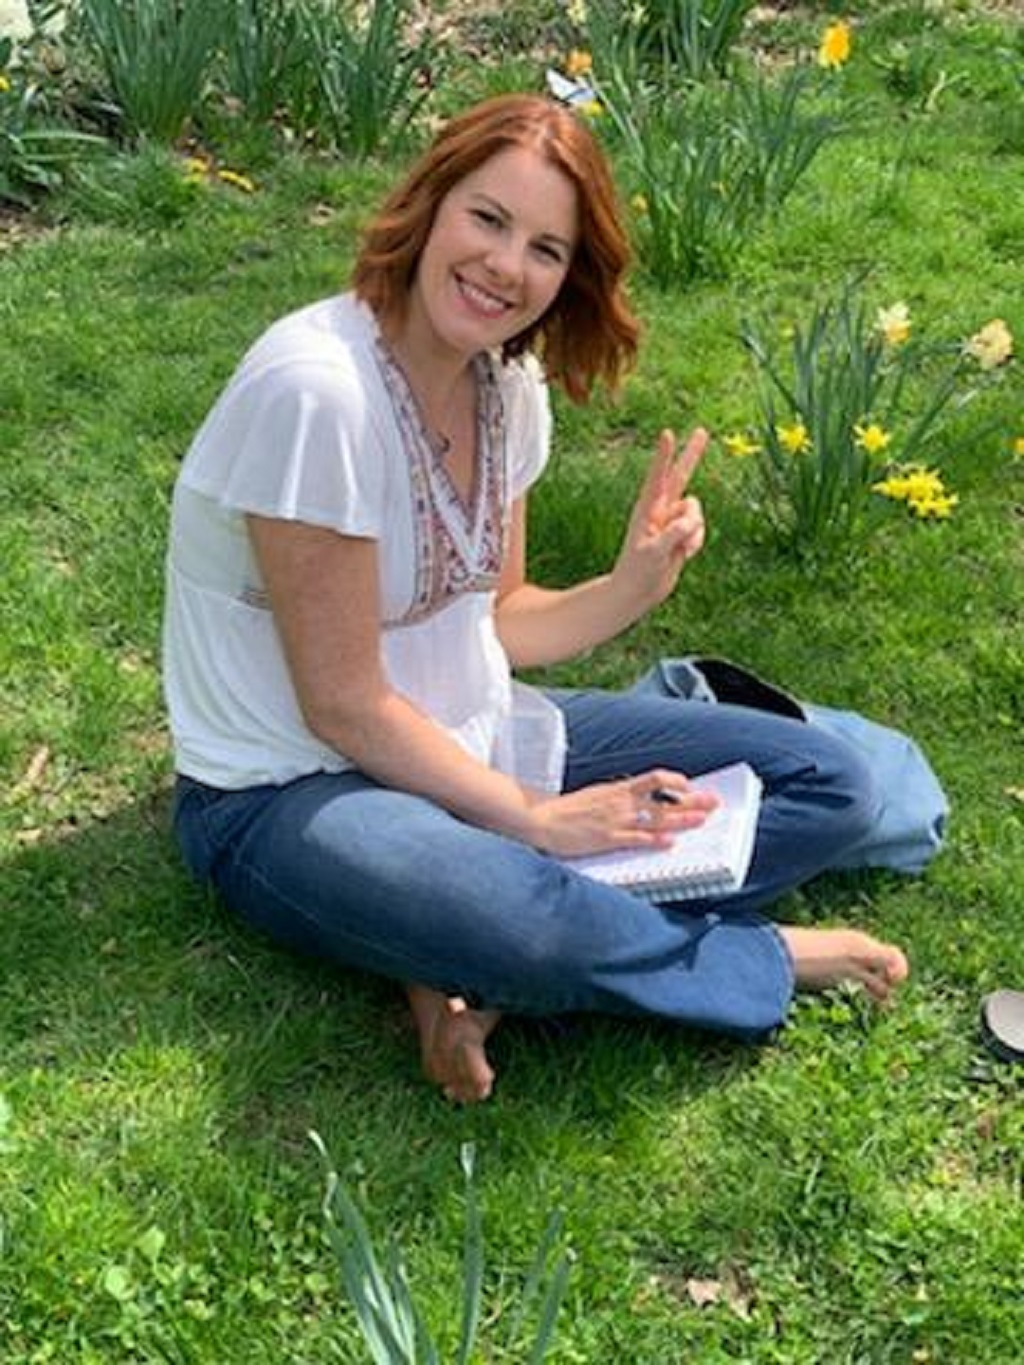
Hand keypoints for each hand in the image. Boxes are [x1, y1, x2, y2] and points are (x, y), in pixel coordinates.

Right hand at [525, 769, 718, 858]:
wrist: (541, 819)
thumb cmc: (567, 812)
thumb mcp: (596, 797)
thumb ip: (618, 798)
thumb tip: (638, 801)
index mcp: (617, 789)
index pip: (654, 778)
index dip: (675, 782)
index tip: (691, 786)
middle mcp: (620, 802)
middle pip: (663, 798)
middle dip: (690, 801)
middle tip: (712, 802)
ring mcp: (615, 820)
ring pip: (655, 817)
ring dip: (681, 819)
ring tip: (701, 819)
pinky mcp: (606, 839)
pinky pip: (635, 839)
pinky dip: (654, 840)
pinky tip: (669, 842)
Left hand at [612, 427, 707, 612]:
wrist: (639, 591)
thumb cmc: (637, 572)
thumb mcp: (654, 554)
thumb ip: (673, 535)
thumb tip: (691, 521)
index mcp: (646, 510)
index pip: (657, 477)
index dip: (664, 456)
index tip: (667, 433)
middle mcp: (660, 510)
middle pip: (680, 476)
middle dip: (692, 454)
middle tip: (702, 431)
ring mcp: (672, 521)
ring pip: (697, 512)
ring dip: (695, 531)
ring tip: (680, 550)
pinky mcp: (682, 533)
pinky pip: (700, 529)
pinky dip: (697, 542)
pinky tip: (684, 555)